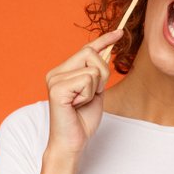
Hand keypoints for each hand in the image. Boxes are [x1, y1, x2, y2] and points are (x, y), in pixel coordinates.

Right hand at [45, 30, 121, 155]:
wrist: (72, 141)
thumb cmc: (82, 119)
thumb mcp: (95, 91)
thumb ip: (98, 73)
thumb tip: (107, 51)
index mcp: (63, 71)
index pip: (85, 49)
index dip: (103, 40)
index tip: (119, 32)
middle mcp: (56, 72)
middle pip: (90, 53)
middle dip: (102, 74)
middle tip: (92, 94)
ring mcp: (54, 79)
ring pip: (92, 69)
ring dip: (95, 88)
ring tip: (82, 102)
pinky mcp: (57, 89)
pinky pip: (87, 80)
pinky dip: (89, 94)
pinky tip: (77, 105)